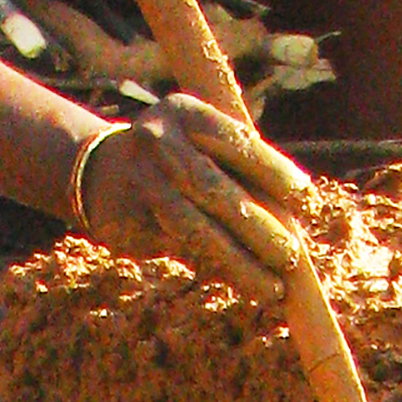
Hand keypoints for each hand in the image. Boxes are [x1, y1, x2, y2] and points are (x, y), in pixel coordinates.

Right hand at [76, 98, 313, 306]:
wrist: (95, 171)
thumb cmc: (172, 159)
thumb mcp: (198, 143)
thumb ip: (237, 170)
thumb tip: (292, 220)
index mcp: (184, 113)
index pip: (236, 141)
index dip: (273, 172)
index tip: (307, 200)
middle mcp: (157, 142)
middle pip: (216, 189)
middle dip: (260, 227)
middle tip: (292, 257)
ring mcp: (140, 183)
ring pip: (197, 230)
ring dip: (240, 263)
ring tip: (273, 288)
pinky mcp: (128, 221)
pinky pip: (181, 250)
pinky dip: (217, 269)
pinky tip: (244, 284)